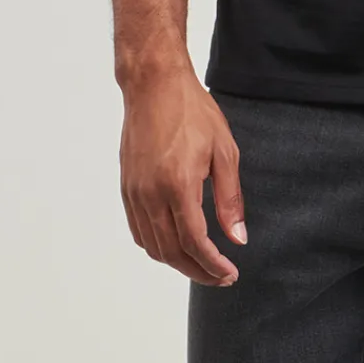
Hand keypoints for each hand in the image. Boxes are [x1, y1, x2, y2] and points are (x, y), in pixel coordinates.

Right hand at [119, 64, 246, 285]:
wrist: (154, 85)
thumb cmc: (192, 111)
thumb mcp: (224, 151)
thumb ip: (230, 198)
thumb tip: (238, 237)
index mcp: (178, 185)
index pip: (194, 242)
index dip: (213, 265)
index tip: (230, 274)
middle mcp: (151, 194)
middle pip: (171, 252)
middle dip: (197, 271)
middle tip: (220, 277)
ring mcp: (134, 192)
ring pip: (152, 246)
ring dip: (177, 262)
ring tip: (201, 264)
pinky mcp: (126, 188)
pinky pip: (139, 230)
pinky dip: (157, 246)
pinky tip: (175, 244)